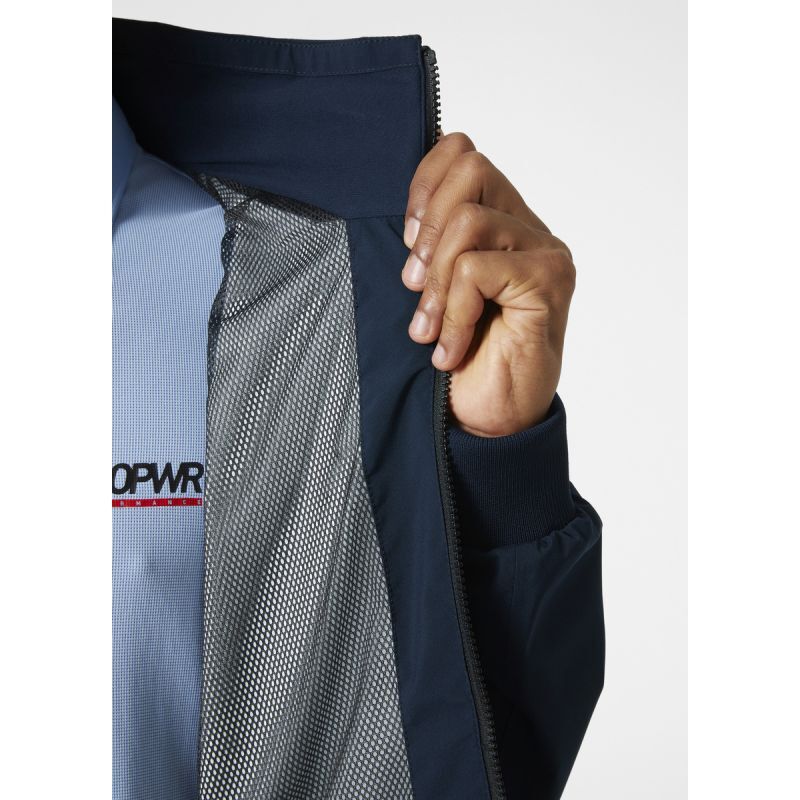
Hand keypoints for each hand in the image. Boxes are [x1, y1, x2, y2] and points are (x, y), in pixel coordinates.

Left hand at [401, 132, 575, 437]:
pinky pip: (476, 270)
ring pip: (468, 220)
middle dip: (426, 229)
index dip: (422, 184)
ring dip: (436, 282)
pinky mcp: (548, 280)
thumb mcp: (433, 290)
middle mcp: (529, 229)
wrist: (491, 419)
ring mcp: (545, 252)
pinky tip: (450, 350)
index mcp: (503, 221)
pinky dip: (453, 313)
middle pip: (470, 169)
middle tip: (413, 286)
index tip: (407, 241)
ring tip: (429, 329)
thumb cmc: (462, 358)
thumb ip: (432, 246)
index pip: (462, 152)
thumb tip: (406, 218)